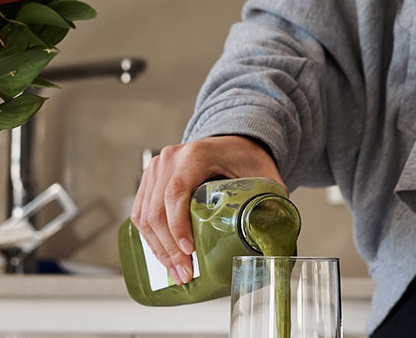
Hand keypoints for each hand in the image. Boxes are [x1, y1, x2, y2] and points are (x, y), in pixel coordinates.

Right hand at [131, 135, 282, 284]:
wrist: (233, 141)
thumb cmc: (246, 157)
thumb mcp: (263, 175)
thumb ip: (270, 201)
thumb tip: (273, 236)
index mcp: (195, 155)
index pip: (176, 192)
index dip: (178, 226)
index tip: (190, 252)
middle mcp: (169, 159)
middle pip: (157, 209)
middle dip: (169, 248)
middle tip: (185, 273)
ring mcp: (156, 169)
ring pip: (145, 215)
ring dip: (159, 249)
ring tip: (177, 272)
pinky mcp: (150, 181)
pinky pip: (142, 214)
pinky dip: (152, 239)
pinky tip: (165, 257)